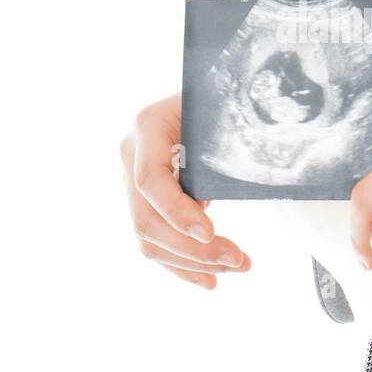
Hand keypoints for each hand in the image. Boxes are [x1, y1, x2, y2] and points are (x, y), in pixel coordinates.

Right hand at [120, 93, 250, 288]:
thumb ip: (217, 149)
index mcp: (148, 126)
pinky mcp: (145, 200)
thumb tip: (217, 198)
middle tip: (239, 260)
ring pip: (148, 238)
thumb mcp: (223, 112)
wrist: (215, 91)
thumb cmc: (225, 97)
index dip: (177, 212)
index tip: (212, 232)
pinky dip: (181, 265)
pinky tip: (210, 280)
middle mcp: (132, 154)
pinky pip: (155, 242)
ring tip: (238, 267)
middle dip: (193, 249)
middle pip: (147, 218)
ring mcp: (133, 178)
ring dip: (193, 262)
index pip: (150, 180)